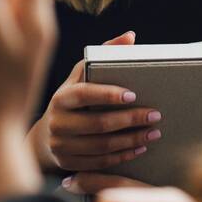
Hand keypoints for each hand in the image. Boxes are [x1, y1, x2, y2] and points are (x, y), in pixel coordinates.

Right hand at [31, 30, 163, 193]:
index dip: (108, 94)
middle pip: (98, 124)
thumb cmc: (72, 97)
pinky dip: (122, 156)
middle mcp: (58, 123)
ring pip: (102, 146)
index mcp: (61, 97)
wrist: (47, 135)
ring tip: (153, 133)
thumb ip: (105, 54)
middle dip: (130, 120)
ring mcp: (61, 147)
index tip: (133, 94)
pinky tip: (139, 148)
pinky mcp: (68, 165)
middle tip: (155, 115)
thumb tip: (130, 36)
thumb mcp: (81, 75)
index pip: (85, 94)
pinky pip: (100, 163)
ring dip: (131, 140)